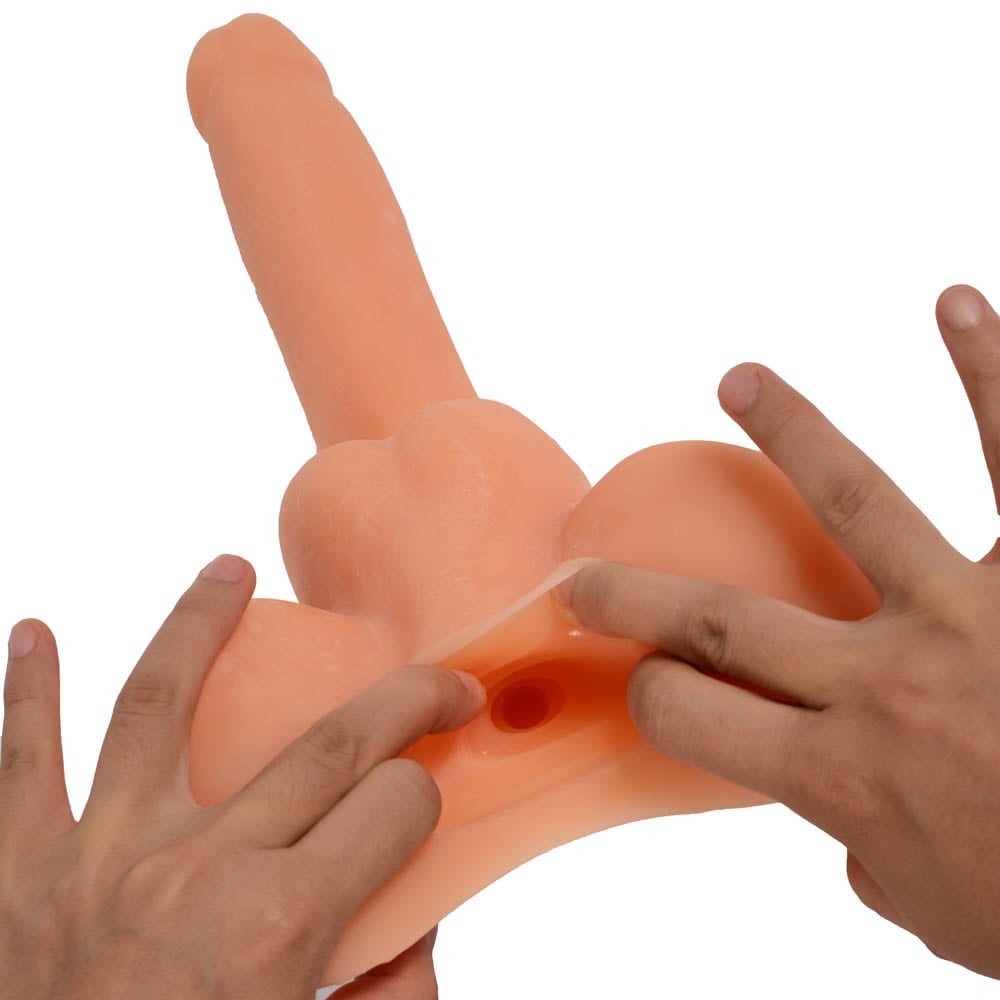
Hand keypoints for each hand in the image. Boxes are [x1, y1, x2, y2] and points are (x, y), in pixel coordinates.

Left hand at [0, 554, 484, 998]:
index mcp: (278, 932)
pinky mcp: (19, 878)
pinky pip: (17, 767)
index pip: (395, 813)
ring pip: (155, 704)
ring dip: (195, 627)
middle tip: (438, 679)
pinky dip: (19, 694)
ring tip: (225, 569)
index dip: (429, 799)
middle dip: (403, 698)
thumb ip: (390, 998)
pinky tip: (26, 631)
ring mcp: (97, 863)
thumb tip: (414, 919)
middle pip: (326, 744)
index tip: (431, 802)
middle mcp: (193, 875)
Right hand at [558, 284, 999, 978]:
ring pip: (856, 502)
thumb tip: (857, 828)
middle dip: (634, 597)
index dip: (650, 700)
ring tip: (742, 380)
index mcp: (845, 779)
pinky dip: (988, 374)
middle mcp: (886, 688)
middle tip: (586, 575)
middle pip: (719, 622)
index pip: (691, 722)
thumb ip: (874, 859)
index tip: (645, 683)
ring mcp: (966, 616)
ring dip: (790, 433)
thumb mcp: (939, 916)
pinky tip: (956, 305)